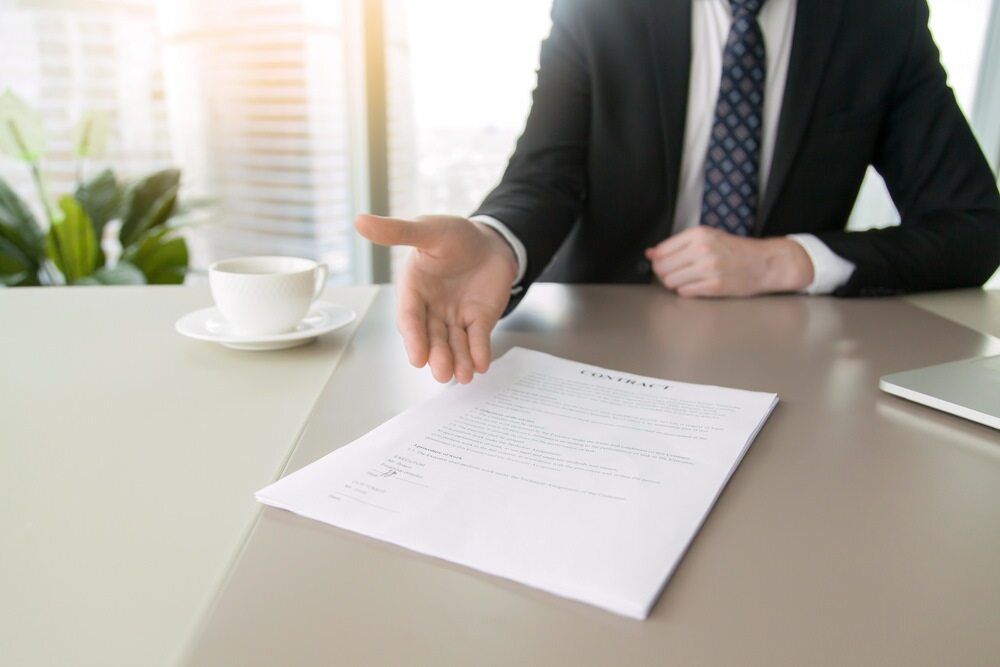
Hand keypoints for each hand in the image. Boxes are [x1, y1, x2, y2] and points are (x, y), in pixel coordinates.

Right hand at [354, 214, 517, 382]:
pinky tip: (481, 364)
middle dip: (437, 355)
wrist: (490, 240)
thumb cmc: (454, 235)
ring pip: (454, 343)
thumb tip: (360, 221)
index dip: (414, 337)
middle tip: (442, 372)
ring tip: (463, 375)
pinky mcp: (479, 320)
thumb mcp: (427, 230)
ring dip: (457, 360)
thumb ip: (397, 231)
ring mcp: (455, 317)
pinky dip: (479, 352)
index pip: (410, 318)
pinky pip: (478, 339)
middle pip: (432, 337)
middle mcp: (432, 308)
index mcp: (414, 289)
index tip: (417, 357)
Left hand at [645, 226, 813, 296]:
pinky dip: (687, 290)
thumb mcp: (708, 237)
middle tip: (676, 273)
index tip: (663, 263)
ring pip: (670, 282)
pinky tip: (697, 285)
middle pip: (662, 268)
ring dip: (675, 283)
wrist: (765, 263)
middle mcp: (702, 249)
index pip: (661, 251)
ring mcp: (708, 268)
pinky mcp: (714, 286)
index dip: (658, 260)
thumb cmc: (736, 250)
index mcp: (698, 234)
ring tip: (688, 279)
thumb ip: (678, 245)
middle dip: (664, 273)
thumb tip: (650, 253)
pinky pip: (685, 292)